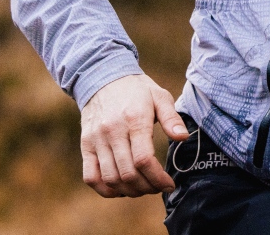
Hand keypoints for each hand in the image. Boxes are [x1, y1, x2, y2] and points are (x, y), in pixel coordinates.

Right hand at [80, 73, 189, 196]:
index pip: (144, 159)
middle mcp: (113, 131)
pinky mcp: (86, 145)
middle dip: (147, 187)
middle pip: (128, 173)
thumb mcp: (159, 96)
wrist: (103, 77)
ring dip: (129, 191)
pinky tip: (120, 189)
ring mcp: (96, 139)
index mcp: (135, 119)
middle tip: (157, 188)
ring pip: (111, 178)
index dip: (158, 178)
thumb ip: (171, 118)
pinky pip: (90, 176)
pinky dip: (105, 189)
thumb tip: (183, 137)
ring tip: (142, 189)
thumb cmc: (136, 90)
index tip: (169, 184)